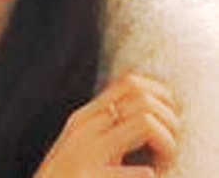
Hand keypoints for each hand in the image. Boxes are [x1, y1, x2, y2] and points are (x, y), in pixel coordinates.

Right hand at [34, 74, 178, 177]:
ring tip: (165, 163)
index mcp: (84, 118)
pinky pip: (128, 171)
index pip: (129, 84)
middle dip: (168, 121)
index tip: (170, 119)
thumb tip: (139, 109)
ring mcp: (85, 153)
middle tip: (169, 149)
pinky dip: (142, 173)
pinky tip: (148, 176)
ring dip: (165, 142)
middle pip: (140, 100)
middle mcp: (84, 128)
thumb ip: (102, 127)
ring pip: (143, 123)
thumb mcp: (80, 146)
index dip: (159, 96)